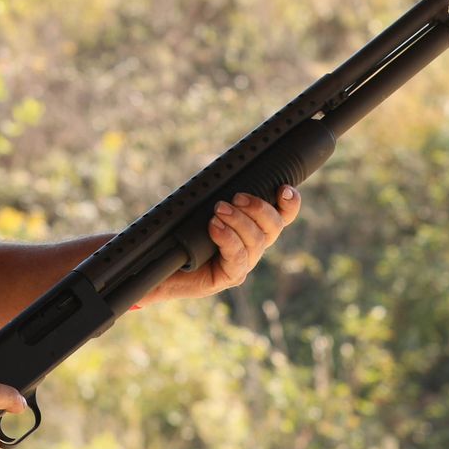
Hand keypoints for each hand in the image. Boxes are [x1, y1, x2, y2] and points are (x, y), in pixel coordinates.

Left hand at [161, 187, 301, 300]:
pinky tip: (214, 227)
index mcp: (253, 228)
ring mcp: (243, 263)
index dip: (290, 203)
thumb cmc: (179, 234)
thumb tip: (223, 171)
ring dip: (239, 221)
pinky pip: (237, 257)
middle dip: (259, 208)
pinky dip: (227, 238)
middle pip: (274, 227)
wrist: (158, 267)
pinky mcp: (230, 277)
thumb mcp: (200, 209)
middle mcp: (253, 246)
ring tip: (218, 210)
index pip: (282, 215)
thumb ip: (219, 195)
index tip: (283, 189)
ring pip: (256, 241)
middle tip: (235, 198)